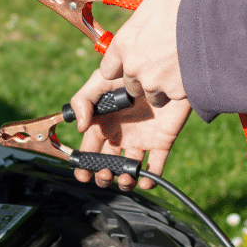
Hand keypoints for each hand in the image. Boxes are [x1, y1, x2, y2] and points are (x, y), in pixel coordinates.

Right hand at [70, 69, 191, 189]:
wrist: (165, 66)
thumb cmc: (130, 70)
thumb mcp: (101, 80)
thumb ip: (82, 101)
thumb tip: (81, 127)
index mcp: (104, 123)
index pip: (90, 149)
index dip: (84, 164)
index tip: (82, 175)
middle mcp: (121, 134)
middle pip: (108, 163)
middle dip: (103, 175)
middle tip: (105, 174)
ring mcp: (141, 139)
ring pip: (130, 168)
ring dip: (125, 180)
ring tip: (125, 177)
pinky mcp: (162, 141)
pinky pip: (156, 165)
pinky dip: (150, 178)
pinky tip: (145, 180)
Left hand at [99, 0, 196, 104]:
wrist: (220, 24)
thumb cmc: (188, 1)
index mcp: (125, 43)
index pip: (108, 69)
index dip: (119, 65)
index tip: (130, 59)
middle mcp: (135, 67)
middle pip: (130, 84)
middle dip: (141, 76)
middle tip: (158, 62)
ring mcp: (155, 83)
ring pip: (151, 94)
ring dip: (160, 86)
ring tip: (176, 69)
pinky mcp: (176, 93)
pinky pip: (173, 97)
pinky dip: (179, 89)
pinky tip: (190, 72)